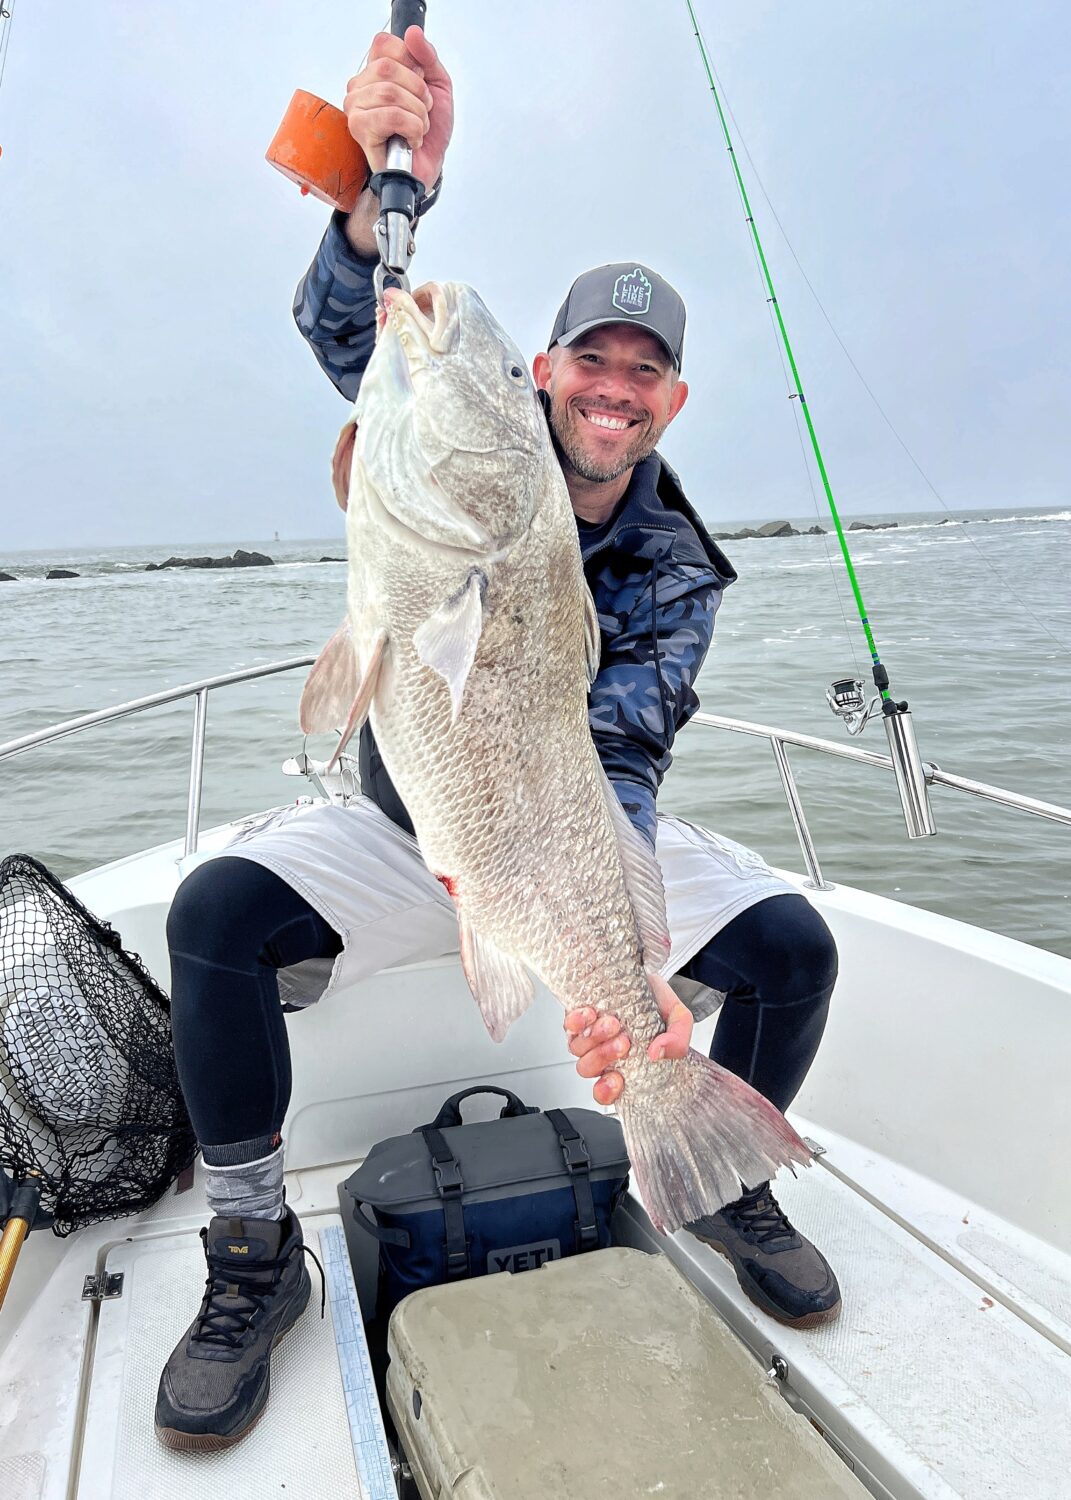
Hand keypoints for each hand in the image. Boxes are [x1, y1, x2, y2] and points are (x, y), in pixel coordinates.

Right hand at [343, 27, 453, 190]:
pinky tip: (411, 139)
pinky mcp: (359, 129)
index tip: (421, 84)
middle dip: (418, 91)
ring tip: (418, 127)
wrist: (428, 167)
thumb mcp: (437, 86)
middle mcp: (360, 87)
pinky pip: (390, 115)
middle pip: (388, 68)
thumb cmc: (429, 131)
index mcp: (374, 72)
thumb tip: (413, 33)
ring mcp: (356, 108)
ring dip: (417, 113)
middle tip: (423, 111)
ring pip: (390, 92)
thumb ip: (427, 57)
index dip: (411, 62)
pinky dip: (412, 128)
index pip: (384, 44)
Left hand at [564, 973, 693, 1106]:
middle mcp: (603, 1051)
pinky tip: (590, 1014)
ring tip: (613, 1022)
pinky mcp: (579, 1014)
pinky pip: (568, 1024)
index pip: (606, 1091)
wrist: (649, 973)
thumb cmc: (660, 1002)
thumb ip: (677, 1041)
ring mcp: (589, 1034)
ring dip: (594, 1038)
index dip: (606, 1092)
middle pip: (589, 1068)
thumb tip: (656, 1054)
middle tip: (624, 1042)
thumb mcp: (679, 1021)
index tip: (618, 1080)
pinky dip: (577, 1022)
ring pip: (578, 1048)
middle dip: (604, 1057)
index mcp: (625, 1063)